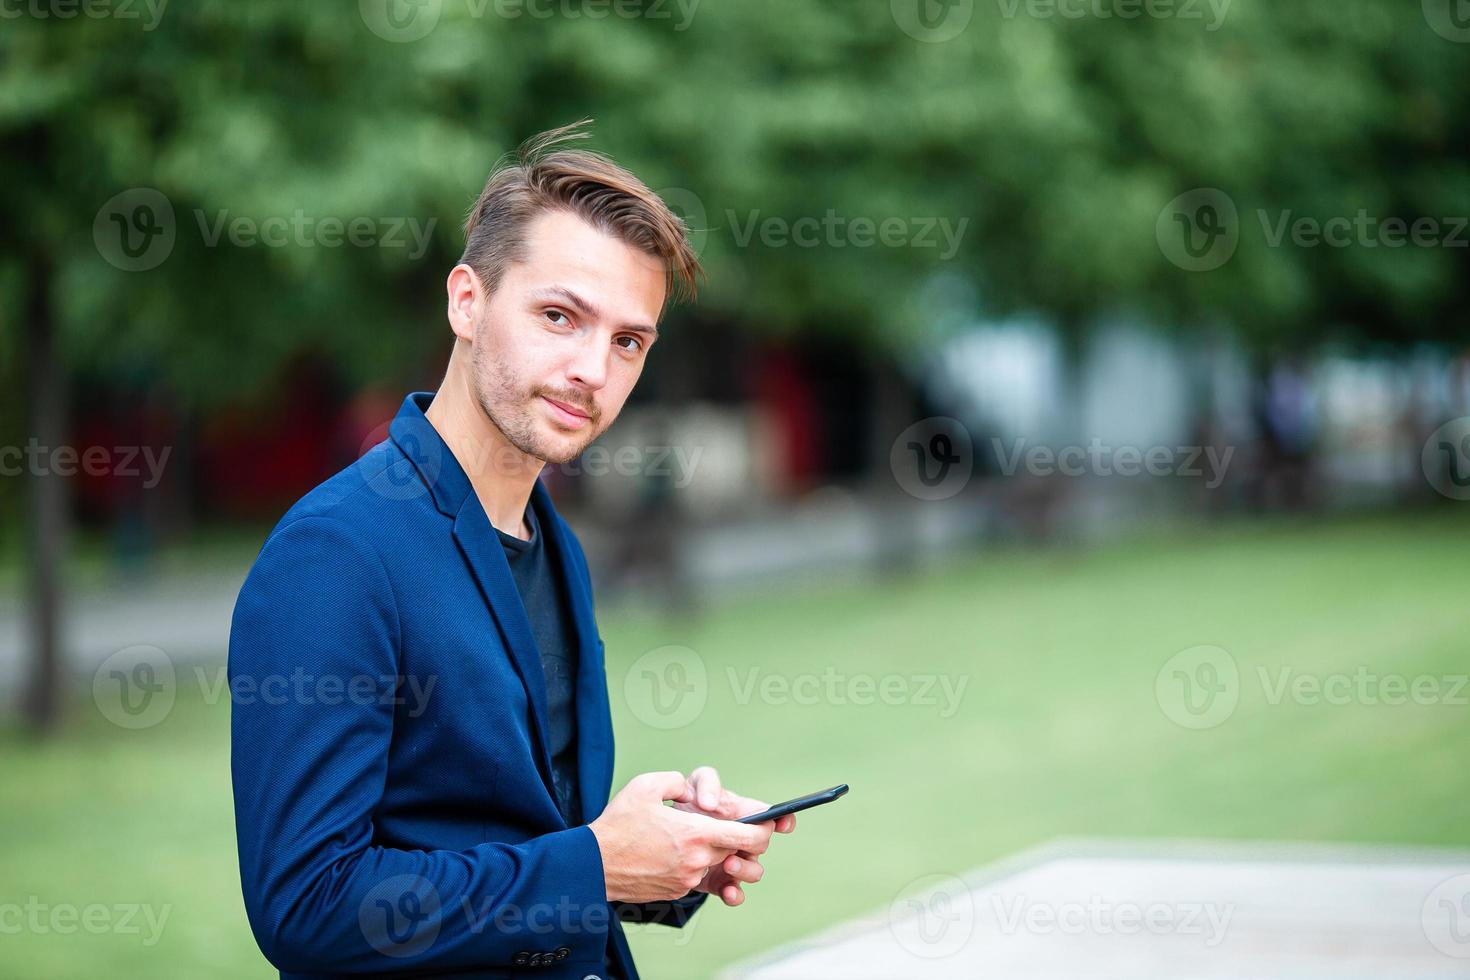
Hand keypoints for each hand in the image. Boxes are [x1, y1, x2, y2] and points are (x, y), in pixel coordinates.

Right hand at [588, 771, 773, 903]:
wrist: (592, 866)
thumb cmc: (617, 825)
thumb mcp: (646, 786)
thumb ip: (677, 781)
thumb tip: (690, 790)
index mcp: (696, 834)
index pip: (749, 836)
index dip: (764, 830)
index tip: (767, 823)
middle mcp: (697, 860)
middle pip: (735, 850)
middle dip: (734, 838)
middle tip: (719, 823)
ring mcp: (688, 880)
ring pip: (714, 863)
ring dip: (709, 850)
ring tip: (686, 837)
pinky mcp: (676, 892)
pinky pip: (695, 875)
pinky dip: (691, 863)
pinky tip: (669, 852)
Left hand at [672, 766, 796, 906]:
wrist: (668, 833)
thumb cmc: (688, 804)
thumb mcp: (694, 785)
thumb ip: (706, 783)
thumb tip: (710, 803)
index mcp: (745, 814)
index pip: (774, 817)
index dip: (785, 820)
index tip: (782, 824)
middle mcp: (744, 840)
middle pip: (763, 844)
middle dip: (754, 845)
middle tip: (736, 843)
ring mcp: (734, 861)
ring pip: (754, 872)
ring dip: (746, 870)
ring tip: (729, 865)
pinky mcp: (719, 882)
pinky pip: (735, 893)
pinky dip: (734, 895)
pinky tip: (727, 892)